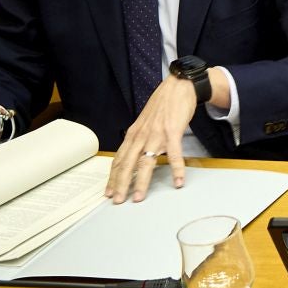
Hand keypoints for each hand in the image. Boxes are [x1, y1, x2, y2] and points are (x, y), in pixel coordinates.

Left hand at [107, 76, 202, 202]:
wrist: (178, 87)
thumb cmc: (163, 105)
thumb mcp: (145, 122)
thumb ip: (140, 137)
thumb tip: (135, 153)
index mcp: (134, 134)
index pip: (119, 159)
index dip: (113, 177)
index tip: (108, 191)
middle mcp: (141, 136)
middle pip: (127, 164)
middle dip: (121, 184)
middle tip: (117, 200)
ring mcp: (157, 135)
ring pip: (145, 162)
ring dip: (141, 182)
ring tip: (138, 197)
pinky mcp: (173, 132)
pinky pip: (174, 154)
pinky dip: (176, 169)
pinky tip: (178, 181)